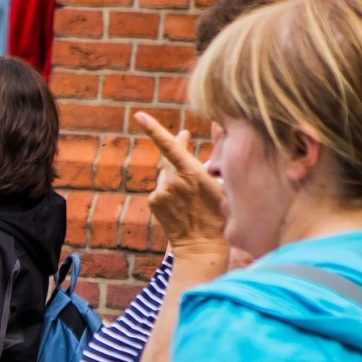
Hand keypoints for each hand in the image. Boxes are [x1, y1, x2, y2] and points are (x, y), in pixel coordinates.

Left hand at [134, 112, 225, 256]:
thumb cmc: (219, 214)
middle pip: (171, 158)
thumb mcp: (221, 185)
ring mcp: (161, 192)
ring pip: (166, 174)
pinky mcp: (153, 201)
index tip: (140, 116)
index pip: (170, 147)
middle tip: (185, 137)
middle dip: (176, 146)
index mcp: (191, 174)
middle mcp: (172, 181)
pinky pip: (161, 188)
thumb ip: (209, 162)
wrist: (201, 245)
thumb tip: (204, 138)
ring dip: (176, 176)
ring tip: (193, 194)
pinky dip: (169, 190)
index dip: (154, 130)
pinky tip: (182, 204)